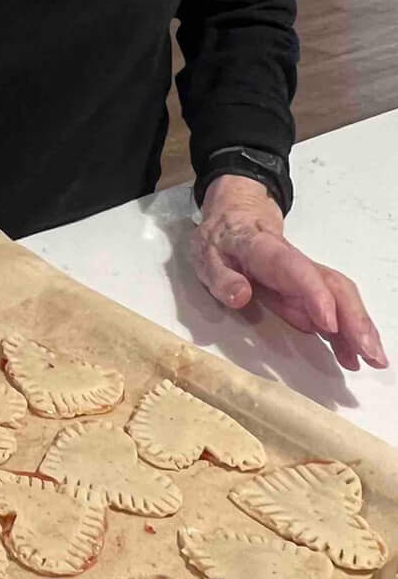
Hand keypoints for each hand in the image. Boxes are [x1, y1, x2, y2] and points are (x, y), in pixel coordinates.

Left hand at [193, 176, 387, 370]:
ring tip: (373, 360)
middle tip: (368, 352)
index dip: (314, 294)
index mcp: (264, 250)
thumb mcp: (206, 257)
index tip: (329, 323)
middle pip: (331, 284)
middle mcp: (294, 262)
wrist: (234, 218)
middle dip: (353, 318)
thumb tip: (240, 295)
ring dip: (359, 327)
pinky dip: (345, 333)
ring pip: (340, 296)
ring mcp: (305, 276)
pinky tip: (353, 356)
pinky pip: (332, 309)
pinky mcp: (308, 291)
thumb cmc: (220, 241)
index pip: (294, 268)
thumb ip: (221, 278)